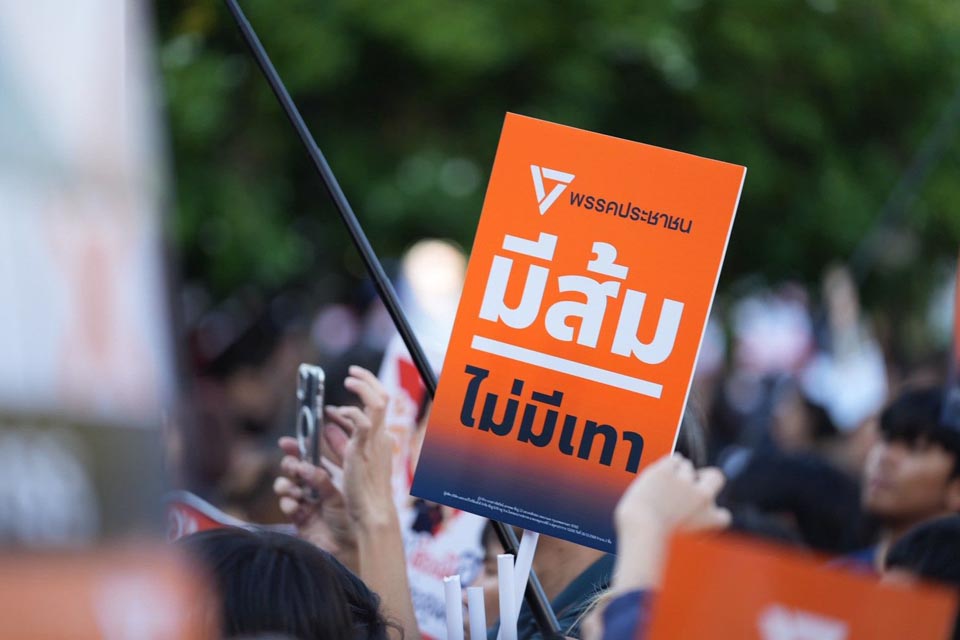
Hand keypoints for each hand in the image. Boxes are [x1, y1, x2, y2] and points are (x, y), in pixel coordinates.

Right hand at [274, 437, 357, 569]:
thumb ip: (321, 479)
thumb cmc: (351, 520)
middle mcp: (315, 487)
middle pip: (294, 469)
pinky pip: (287, 505)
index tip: (286, 442)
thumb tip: (303, 465)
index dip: (298, 448)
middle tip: (292, 467)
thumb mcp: (338, 495)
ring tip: (294, 490)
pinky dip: (288, 503)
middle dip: (289, 465)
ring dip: (286, 485)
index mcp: (329, 477)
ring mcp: (305, 502)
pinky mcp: (298, 518)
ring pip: (286, 486)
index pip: (310, 457)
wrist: (349, 549)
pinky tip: (295, 506)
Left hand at [324, 365, 395, 528]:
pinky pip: (363, 420)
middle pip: (384, 397)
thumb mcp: (351, 462)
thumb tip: (330, 422)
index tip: (344, 392)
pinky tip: (338, 411)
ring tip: (349, 378)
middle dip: (368, 380)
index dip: (361, 396)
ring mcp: (377, 441)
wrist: (372, 513)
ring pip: (378, 402)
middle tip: (352, 372)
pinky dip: (351, 411)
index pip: (378, 408)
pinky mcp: (366, 448)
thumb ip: (341, 441)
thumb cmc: (362, 494)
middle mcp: (383, 436)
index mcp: (381, 440)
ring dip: (363, 387)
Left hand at [615, 453, 729, 538]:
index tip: (704, 510)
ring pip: (687, 466)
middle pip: (716, 477)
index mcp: (710, 518)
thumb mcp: (680, 529)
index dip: (714, 511)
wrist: (641, 525)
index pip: (724, 515)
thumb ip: (688, 513)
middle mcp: (703, 497)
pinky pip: (674, 459)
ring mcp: (686, 481)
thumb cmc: (654, 532)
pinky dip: (668, 465)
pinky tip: (659, 476)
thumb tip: (687, 489)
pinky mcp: (669, 470)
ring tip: (662, 489)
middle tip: (694, 479)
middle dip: (707, 476)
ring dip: (677, 473)